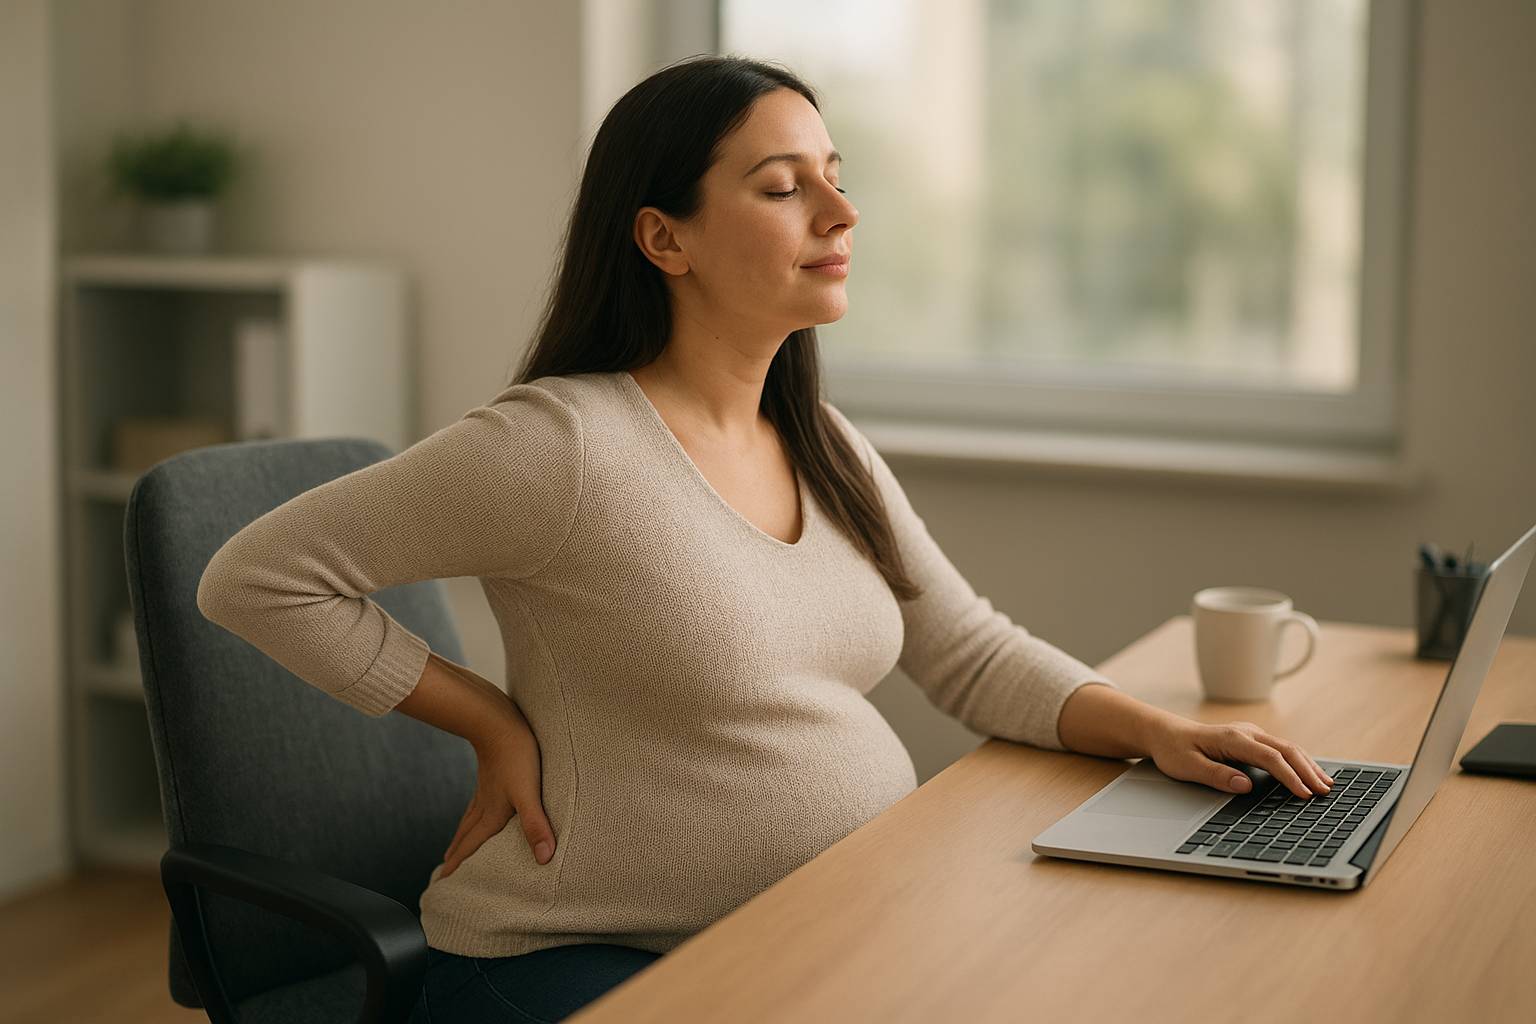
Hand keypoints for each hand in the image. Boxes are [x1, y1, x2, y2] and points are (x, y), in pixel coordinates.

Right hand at [439, 706, 556, 877]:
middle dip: (455, 856)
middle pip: (465, 836)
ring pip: (468, 820)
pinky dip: (469, 815)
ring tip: (452, 848)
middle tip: (442, 873)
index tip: (442, 882)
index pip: (471, 846)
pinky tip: (476, 808)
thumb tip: (544, 858)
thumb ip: (535, 824)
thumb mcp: (528, 793)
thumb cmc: (516, 756)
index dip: (458, 865)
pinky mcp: (489, 775)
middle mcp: (484, 805)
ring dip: (460, 837)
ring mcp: (485, 789)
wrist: (498, 720)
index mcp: (491, 815)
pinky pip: (475, 804)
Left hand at [1145, 718, 1334, 797]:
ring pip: (1287, 747)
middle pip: (1286, 749)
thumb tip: (1245, 785)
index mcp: (1232, 739)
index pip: (1270, 757)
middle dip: (1308, 770)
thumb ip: (1216, 776)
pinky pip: (1280, 749)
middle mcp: (1245, 733)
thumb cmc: (1174, 750)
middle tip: (1325, 791)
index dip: (1290, 776)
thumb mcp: (1188, 767)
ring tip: (1326, 783)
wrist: (1165, 732)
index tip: (1304, 794)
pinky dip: (1298, 761)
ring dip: (1307, 764)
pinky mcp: (1251, 739)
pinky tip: (1308, 772)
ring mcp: (1250, 734)